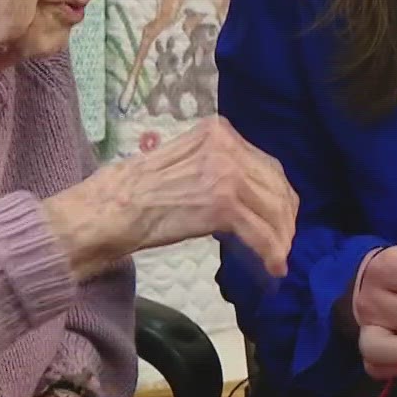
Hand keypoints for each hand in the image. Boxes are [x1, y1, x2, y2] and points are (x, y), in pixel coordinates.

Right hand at [44, 117, 298, 280]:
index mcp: (216, 130)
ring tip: (279, 257)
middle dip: (285, 216)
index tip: (279, 216)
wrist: (111, 208)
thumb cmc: (135, 190)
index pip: (264, 163)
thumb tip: (248, 192)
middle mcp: (225, 145)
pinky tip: (273, 266)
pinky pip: (260, 231)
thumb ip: (215, 166)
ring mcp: (226, 173)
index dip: (278, 193)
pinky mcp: (222, 204)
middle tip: (284, 241)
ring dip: (281, 237)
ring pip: (273, 208)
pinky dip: (271, 251)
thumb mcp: (183, 160)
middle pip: (275, 183)